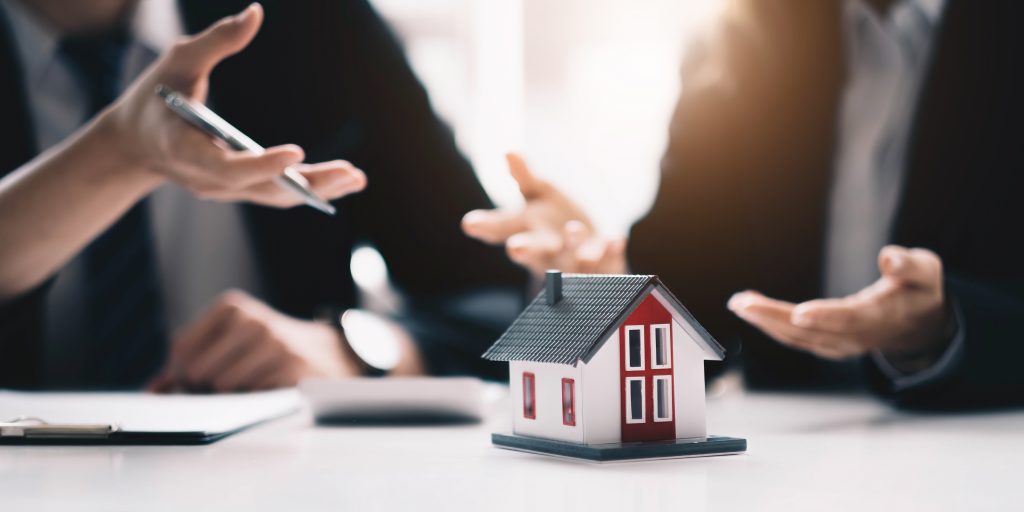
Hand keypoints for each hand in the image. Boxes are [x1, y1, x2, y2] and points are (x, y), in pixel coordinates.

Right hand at [98, 3, 366, 206]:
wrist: (133, 145)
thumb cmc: (154, 97)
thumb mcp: (177, 61)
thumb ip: (217, 40)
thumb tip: (256, 12)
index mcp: (185, 149)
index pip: (227, 168)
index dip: (261, 165)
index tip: (297, 153)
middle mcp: (208, 179)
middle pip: (263, 189)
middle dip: (308, 184)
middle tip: (350, 173)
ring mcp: (225, 190)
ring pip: (276, 196)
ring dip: (319, 191)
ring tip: (357, 177)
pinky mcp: (240, 190)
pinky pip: (279, 194)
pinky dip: (311, 190)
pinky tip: (345, 181)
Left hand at [149, 290, 359, 392]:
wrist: (331, 356)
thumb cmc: (271, 353)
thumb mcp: (233, 343)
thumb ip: (191, 361)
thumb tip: (154, 389)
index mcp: (233, 308)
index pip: (180, 349)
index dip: (182, 374)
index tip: (199, 379)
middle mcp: (254, 321)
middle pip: (196, 371)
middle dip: (204, 389)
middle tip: (226, 387)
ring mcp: (276, 344)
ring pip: (222, 388)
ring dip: (231, 398)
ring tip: (252, 387)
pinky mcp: (293, 369)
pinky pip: (251, 398)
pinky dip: (255, 403)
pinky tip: (270, 391)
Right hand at [461, 153, 626, 278]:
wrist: (594, 251)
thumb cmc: (555, 220)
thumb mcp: (539, 195)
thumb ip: (524, 177)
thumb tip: (508, 151)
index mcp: (527, 238)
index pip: (503, 232)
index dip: (488, 229)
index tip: (470, 224)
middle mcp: (549, 255)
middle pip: (534, 254)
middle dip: (526, 250)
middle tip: (515, 247)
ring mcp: (577, 264)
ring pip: (572, 260)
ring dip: (573, 244)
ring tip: (573, 228)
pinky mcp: (606, 267)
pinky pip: (610, 261)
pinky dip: (612, 250)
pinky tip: (616, 238)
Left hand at [727, 245, 954, 369]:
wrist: (919, 326)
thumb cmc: (920, 290)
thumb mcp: (925, 271)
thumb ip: (910, 264)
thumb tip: (890, 256)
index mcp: (879, 317)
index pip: (849, 318)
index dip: (825, 316)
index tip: (799, 313)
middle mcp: (855, 337)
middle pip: (811, 330)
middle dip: (774, 317)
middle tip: (742, 303)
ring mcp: (839, 345)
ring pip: (796, 337)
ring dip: (764, 321)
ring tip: (738, 303)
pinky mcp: (826, 344)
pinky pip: (794, 338)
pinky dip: (770, 324)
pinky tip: (750, 309)